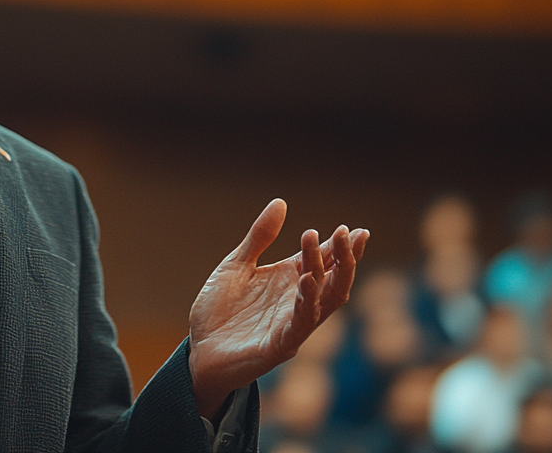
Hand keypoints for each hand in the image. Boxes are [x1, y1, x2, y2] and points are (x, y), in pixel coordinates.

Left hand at [187, 199, 368, 419]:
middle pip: (333, 279)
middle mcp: (297, 301)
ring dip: (329, 272)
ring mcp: (292, 324)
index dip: (340, 246)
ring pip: (325, 300)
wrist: (198, 349)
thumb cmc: (219, 310)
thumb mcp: (236, 265)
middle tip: (346, 232)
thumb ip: (259, 237)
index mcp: (290, 280)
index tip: (353, 229)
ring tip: (327, 246)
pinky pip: (302, 324)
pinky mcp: (280, 345)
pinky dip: (308, 302)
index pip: (324, 260)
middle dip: (344, 256)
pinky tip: (308, 279)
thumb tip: (280, 202)